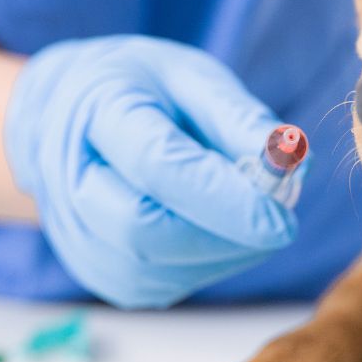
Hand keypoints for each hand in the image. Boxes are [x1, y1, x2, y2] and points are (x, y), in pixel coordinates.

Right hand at [5, 36, 295, 307]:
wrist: (63, 118)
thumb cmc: (136, 90)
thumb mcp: (188, 76)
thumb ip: (238, 117)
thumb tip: (298, 160)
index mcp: (97, 111)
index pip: (156, 166)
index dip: (224, 198)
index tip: (284, 216)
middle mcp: (71, 180)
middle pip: (145, 231)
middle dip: (227, 234)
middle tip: (280, 218)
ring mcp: (77, 235)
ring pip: (156, 270)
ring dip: (223, 252)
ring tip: (250, 215)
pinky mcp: (97, 272)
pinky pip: (161, 285)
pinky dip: (206, 263)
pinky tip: (220, 232)